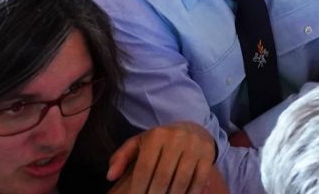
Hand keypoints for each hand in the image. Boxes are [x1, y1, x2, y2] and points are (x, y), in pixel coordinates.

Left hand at [105, 121, 220, 193]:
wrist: (192, 129)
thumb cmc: (159, 142)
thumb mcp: (139, 144)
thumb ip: (121, 158)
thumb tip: (110, 176)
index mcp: (157, 135)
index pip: (144, 168)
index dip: (138, 188)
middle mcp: (177, 138)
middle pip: (162, 177)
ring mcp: (195, 146)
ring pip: (181, 181)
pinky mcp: (208, 154)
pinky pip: (199, 180)